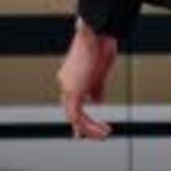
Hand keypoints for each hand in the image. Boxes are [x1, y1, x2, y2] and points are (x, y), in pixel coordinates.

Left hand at [54, 19, 118, 139]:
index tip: (87, 128)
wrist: (96, 34)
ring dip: (89, 128)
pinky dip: (90, 125)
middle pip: (71, 111)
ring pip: (74, 116)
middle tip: (96, 136)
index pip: (73, 100)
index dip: (81, 115)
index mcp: (71, 76)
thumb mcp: (100, 72)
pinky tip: (101, 129)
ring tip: (104, 134)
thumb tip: (96, 101)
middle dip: (83, 127)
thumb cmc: (100, 45)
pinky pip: (78, 116)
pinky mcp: (73, 90)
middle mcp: (66, 82)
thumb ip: (96, 88)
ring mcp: (68, 86)